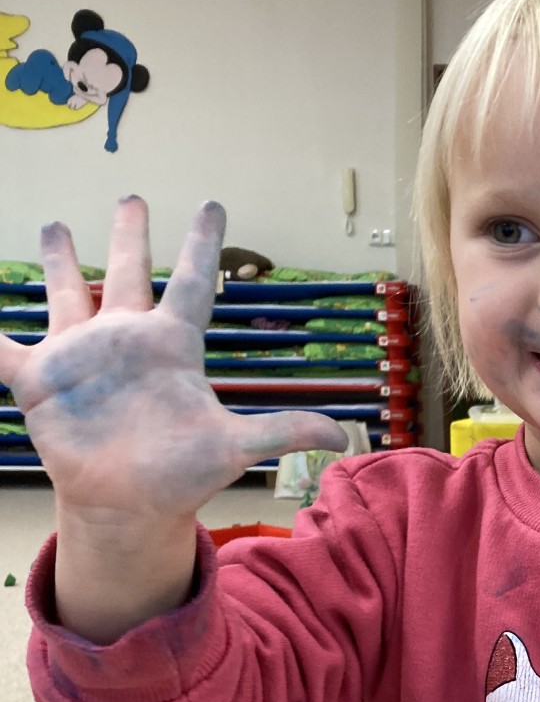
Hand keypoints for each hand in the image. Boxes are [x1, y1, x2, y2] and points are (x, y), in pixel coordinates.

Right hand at [0, 197, 348, 520]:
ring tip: (54, 224)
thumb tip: (343, 435)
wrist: (129, 506)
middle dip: (126, 235)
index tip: (212, 204)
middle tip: (130, 195)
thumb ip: (283, 431)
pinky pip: (2, 349)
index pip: (189, 281)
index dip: (201, 243)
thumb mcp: (234, 447)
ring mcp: (80, 356)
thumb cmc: (180, 474)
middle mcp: (124, 340)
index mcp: (170, 346)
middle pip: (125, 274)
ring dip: (59, 261)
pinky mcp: (39, 381)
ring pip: (66, 295)